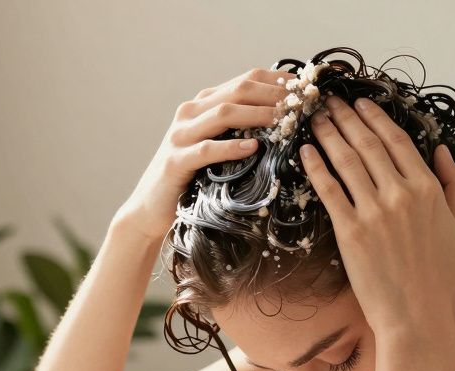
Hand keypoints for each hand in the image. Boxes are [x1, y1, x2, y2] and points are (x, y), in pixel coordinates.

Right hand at [115, 68, 293, 242]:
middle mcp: (190, 113)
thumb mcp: (216, 146)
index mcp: (202, 105)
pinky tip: (253, 148)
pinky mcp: (175, 162)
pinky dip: (231, 147)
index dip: (275, 80)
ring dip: (257, 114)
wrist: (151, 207)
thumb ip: (238, 130)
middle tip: (300, 102)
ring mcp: (180, 136)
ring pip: (223, 113)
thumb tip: (282, 122)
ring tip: (283, 119)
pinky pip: (207, 150)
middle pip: (237, 91)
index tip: (304, 88)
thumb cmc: (191, 178)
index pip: (244, 80)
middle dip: (272, 94)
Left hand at [298, 95, 454, 332]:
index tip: (359, 103)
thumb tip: (442, 149)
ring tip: (313, 117)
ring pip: (346, 160)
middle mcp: (401, 193)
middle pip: (367, 144)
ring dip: (327, 133)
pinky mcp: (350, 231)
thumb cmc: (439, 274)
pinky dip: (316, 166)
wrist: (415, 314)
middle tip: (326, 101)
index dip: (375, 117)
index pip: (397, 141)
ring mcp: (374, 211)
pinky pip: (329, 190)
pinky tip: (305, 151)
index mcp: (428, 188)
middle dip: (344, 117)